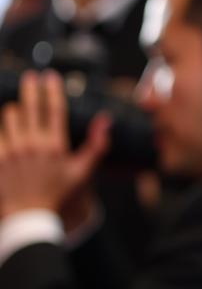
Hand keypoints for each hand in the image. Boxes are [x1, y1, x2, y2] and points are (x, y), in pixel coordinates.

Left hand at [0, 70, 109, 216]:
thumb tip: (104, 122)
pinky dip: (3, 125)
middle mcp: (33, 144)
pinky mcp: (0, 156)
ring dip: (15, 108)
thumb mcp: (82, 171)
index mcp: (55, 146)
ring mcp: (14, 149)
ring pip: (10, 115)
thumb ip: (96, 146)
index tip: (50, 76)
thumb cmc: (58, 192)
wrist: (30, 212)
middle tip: (30, 77)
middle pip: (29, 106)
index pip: (54, 109)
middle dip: (30, 87)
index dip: (52, 89)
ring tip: (19, 108)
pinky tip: (7, 125)